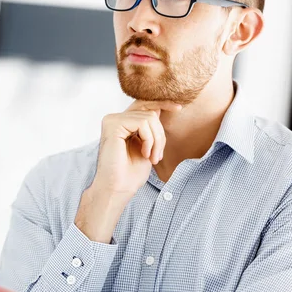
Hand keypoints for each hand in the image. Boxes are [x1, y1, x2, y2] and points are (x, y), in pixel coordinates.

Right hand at [74, 100, 180, 242]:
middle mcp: (114, 118)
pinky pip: (142, 123)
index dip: (162, 103)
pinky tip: (144, 154)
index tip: (179, 108)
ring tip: (152, 157)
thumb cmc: (131, 172)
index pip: (144, 104)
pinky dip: (149, 139)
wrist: (119, 188)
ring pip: (149, 117)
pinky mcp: (113, 124)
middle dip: (160, 133)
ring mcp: (112, 120)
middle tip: (158, 155)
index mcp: (121, 122)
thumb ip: (149, 128)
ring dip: (157, 140)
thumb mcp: (146, 145)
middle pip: (149, 111)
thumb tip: (157, 108)